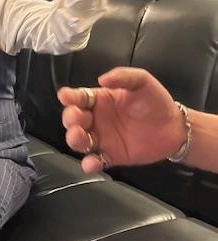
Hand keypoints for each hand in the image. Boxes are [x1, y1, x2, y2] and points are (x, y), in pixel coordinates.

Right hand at [57, 67, 186, 172]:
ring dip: (74, 139)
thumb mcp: (142, 81)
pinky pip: (95, 161)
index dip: (69, 96)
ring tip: (80, 137)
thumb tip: (102, 79)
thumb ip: (123, 76)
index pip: (79, 97)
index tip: (66, 96)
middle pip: (73, 119)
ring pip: (79, 141)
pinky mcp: (111, 156)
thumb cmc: (156, 101)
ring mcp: (102, 138)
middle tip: (77, 117)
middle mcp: (96, 119)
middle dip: (70, 118)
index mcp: (100, 100)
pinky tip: (91, 163)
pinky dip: (89, 164)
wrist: (174, 127)